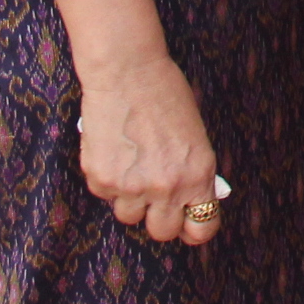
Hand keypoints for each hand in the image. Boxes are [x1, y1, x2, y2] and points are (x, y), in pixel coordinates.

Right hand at [76, 53, 224, 244]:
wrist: (127, 71)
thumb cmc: (165, 94)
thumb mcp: (194, 136)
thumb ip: (192, 172)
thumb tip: (189, 200)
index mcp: (198, 175)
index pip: (201, 229)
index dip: (193, 229)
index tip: (187, 223)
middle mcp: (167, 188)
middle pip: (161, 232)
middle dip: (158, 217)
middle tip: (153, 195)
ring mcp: (132, 187)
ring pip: (129, 216)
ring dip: (130, 198)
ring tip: (131, 163)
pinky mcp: (102, 180)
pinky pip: (105, 195)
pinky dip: (108, 179)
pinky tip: (113, 149)